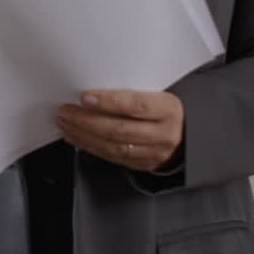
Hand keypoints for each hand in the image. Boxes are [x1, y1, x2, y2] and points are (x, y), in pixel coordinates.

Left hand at [57, 90, 184, 172]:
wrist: (188, 131)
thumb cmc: (164, 107)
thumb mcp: (158, 92)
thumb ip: (132, 91)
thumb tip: (93, 89)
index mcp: (168, 109)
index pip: (136, 105)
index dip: (109, 102)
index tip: (85, 97)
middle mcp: (164, 133)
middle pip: (120, 129)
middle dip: (87, 121)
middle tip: (65, 111)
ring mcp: (155, 152)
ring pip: (114, 146)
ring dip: (84, 135)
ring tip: (65, 123)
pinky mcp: (144, 164)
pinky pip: (113, 157)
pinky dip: (90, 147)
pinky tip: (75, 137)